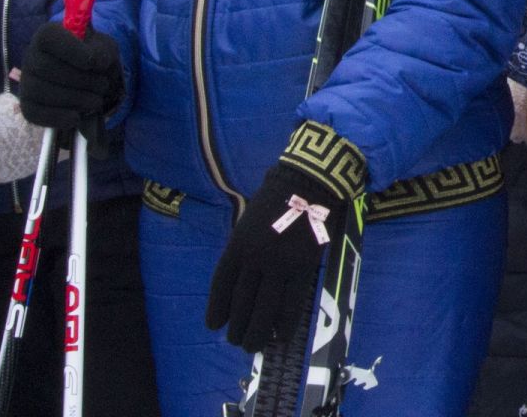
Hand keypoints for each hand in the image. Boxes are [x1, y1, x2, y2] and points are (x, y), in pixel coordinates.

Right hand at [17, 22, 121, 138]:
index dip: (73, 51)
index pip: (49, 37)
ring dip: (76, 99)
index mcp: (48, 35)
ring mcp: (26, 81)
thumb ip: (102, 50)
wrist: (86, 77)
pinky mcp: (27, 104)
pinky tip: (77, 117)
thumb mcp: (104, 47)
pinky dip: (58, 118)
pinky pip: (34, 113)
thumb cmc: (94, 56)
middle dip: (82, 80)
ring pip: (41, 91)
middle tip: (102, 86)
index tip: (94, 62)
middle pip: (47, 68)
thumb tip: (95, 61)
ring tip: (95, 101)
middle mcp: (31, 56)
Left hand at [206, 161, 344, 351]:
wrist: (312, 181)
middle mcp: (254, 259)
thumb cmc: (279, 193)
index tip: (214, 326)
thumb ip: (245, 246)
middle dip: (237, 327)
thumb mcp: (250, 219)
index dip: (217, 308)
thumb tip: (244, 272)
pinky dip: (286, 322)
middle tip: (237, 342)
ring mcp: (279, 265)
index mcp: (237, 245)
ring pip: (264, 308)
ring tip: (254, 346)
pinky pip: (293, 302)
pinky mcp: (304, 267)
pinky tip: (282, 336)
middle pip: (241, 302)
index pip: (221, 285)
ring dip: (258, 331)